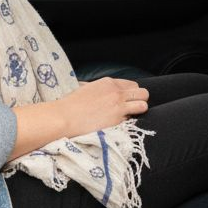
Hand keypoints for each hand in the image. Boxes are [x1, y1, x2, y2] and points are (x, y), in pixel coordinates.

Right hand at [9, 77, 148, 157]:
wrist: (64, 117)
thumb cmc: (69, 105)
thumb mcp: (84, 88)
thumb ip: (95, 87)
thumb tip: (91, 88)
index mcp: (108, 82)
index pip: (133, 85)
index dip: (131, 94)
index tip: (126, 101)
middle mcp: (117, 92)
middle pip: (143, 93)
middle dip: (139, 100)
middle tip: (131, 109)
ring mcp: (119, 106)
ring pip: (143, 105)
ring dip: (139, 111)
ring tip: (129, 117)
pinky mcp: (118, 120)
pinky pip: (132, 120)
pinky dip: (128, 123)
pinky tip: (119, 125)